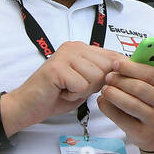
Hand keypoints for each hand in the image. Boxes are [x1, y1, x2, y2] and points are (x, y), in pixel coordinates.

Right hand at [1, 42, 125, 133]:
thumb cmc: (56, 95)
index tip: (111, 84)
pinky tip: (60, 92)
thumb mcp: (86, 82)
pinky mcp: (57, 68)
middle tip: (76, 88)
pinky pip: (81, 86)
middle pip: (107, 68)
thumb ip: (103, 74)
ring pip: (96, 77)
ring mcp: (65, 55)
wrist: (26, 106)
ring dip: (83, 91)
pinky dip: (73, 96)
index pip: (114, 56)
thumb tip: (128, 69)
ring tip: (67, 90)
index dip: (117, 73)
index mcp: (82, 48)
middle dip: (96, 85)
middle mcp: (74, 47)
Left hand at [96, 45, 153, 152]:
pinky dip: (108, 108)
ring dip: (113, 94)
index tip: (118, 62)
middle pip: (139, 87)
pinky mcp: (142, 132)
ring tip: (105, 88)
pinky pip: (121, 118)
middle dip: (120, 80)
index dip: (133, 67)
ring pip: (131, 103)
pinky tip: (104, 101)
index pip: (152, 73)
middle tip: (108, 75)